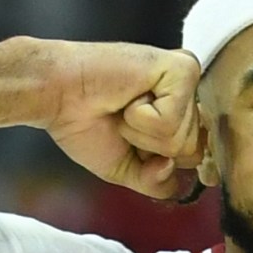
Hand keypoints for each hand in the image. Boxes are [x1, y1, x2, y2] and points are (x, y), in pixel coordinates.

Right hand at [36, 41, 204, 200]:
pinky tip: (128, 97)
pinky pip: (171, 121)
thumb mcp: (125, 168)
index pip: (194, 158)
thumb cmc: (84, 122)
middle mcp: (188, 94)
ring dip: (141, 131)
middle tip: (122, 119)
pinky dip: (141, 119)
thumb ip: (156, 182)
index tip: (134, 143)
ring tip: (123, 108)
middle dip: (148, 147)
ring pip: (181, 139)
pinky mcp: (182, 70)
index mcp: (179, 113)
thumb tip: (172, 172)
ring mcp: (188, 80)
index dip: (161, 161)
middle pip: (190, 152)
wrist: (57, 95)